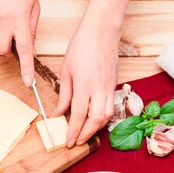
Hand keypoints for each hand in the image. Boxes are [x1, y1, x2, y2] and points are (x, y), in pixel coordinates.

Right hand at [0, 0, 39, 85]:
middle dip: (7, 49)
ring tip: (5, 14)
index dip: (26, 68)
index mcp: (20, 19)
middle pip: (2, 50)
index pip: (24, 50)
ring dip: (0, 33)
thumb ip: (31, 28)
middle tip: (12, 36)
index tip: (27, 82)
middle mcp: (3, 20)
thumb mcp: (34, 5)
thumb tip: (29, 48)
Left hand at [52, 19, 118, 146]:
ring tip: (85, 133)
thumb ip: (64, 95)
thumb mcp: (66, 70)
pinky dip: (103, 118)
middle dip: (86, 134)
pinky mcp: (115, 85)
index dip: (74, 131)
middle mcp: (99, 88)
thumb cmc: (82, 46)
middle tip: (77, 142)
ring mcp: (109, 87)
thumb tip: (58, 113)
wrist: (102, 31)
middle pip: (96, 120)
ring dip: (96, 129)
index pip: (79, 114)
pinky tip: (95, 121)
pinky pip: (111, 108)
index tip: (68, 141)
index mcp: (84, 84)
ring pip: (107, 116)